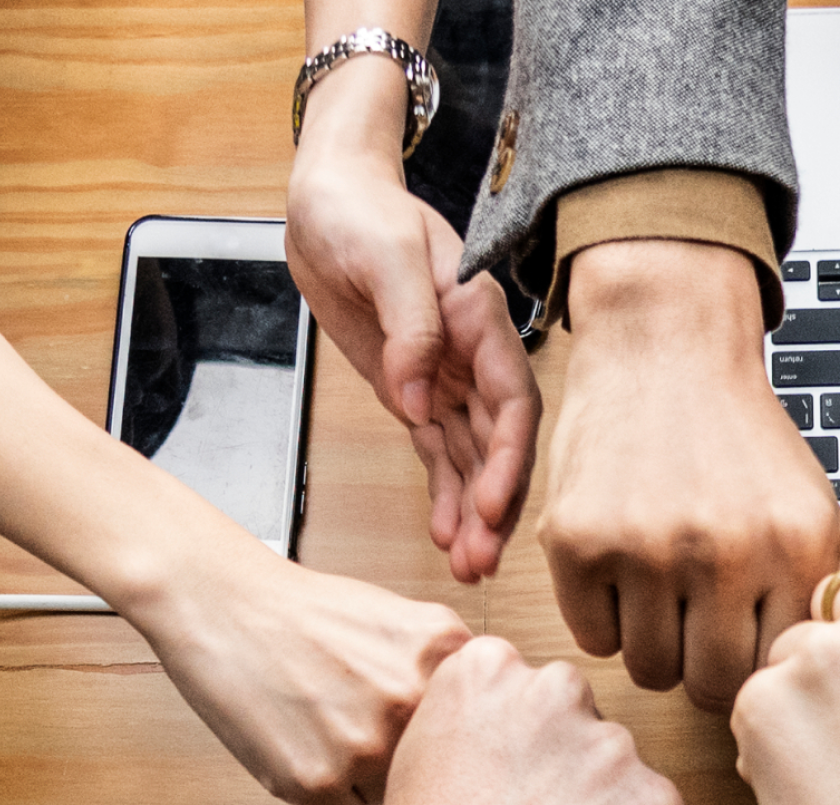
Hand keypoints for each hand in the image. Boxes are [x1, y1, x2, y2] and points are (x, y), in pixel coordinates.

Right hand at [118, 525, 469, 804]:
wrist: (222, 603)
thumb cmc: (304, 613)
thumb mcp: (403, 621)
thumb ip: (449, 675)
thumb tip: (491, 734)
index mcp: (445, 654)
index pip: (476, 733)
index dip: (443, 735)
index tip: (420, 729)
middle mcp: (412, 699)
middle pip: (436, 771)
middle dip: (402, 756)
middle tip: (355, 717)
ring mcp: (366, 745)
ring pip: (389, 799)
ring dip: (360, 777)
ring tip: (320, 722)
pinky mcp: (318, 782)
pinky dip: (319, 794)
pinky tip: (298, 743)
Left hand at [287, 64, 538, 581]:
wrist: (326, 201)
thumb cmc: (359, 212)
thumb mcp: (385, 256)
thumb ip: (411, 326)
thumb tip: (418, 397)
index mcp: (479, 318)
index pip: (512, 399)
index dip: (508, 458)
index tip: (490, 504)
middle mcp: (473, 355)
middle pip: (500, 443)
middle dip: (495, 504)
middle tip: (482, 559)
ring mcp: (447, 378)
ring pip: (472, 460)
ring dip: (473, 515)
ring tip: (468, 568)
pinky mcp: (416, 393)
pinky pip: (439, 455)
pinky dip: (445, 497)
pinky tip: (447, 539)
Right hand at [341, 636, 698, 804]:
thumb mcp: (425, 765)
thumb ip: (486, 731)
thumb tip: (532, 746)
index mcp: (487, 670)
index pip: (540, 696)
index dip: (527, 758)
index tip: (510, 795)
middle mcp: (555, 693)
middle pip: (590, 734)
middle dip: (573, 786)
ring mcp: (612, 752)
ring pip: (630, 786)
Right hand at [541, 239, 839, 711]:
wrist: (666, 347)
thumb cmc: (739, 439)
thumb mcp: (811, 505)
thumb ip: (827, 589)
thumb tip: (826, 671)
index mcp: (795, 547)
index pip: (775, 672)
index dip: (756, 667)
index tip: (743, 645)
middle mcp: (724, 551)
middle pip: (710, 686)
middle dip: (703, 667)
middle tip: (697, 627)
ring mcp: (646, 548)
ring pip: (649, 670)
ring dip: (653, 644)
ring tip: (661, 593)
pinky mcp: (579, 542)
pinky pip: (593, 639)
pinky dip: (604, 618)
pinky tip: (620, 571)